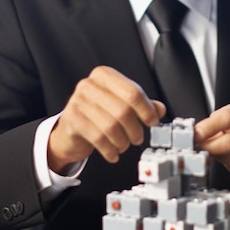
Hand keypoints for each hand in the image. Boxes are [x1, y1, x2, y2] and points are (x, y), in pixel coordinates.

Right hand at [48, 66, 165, 173]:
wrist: (70, 129)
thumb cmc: (97, 113)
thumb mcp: (120, 104)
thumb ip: (140, 104)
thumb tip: (160, 109)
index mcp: (104, 75)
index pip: (132, 92)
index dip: (146, 110)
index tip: (153, 122)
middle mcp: (89, 85)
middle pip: (123, 110)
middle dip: (135, 129)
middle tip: (138, 138)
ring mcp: (77, 101)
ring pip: (111, 126)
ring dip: (123, 141)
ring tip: (124, 145)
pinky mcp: (71, 120)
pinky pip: (98, 138)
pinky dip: (110, 150)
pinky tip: (113, 153)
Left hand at [194, 94, 229, 187]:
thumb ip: (226, 112)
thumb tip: (203, 127)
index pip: (229, 117)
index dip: (208, 126)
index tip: (195, 132)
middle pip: (228, 143)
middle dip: (208, 145)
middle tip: (199, 144)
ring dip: (218, 155)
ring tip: (221, 148)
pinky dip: (229, 164)